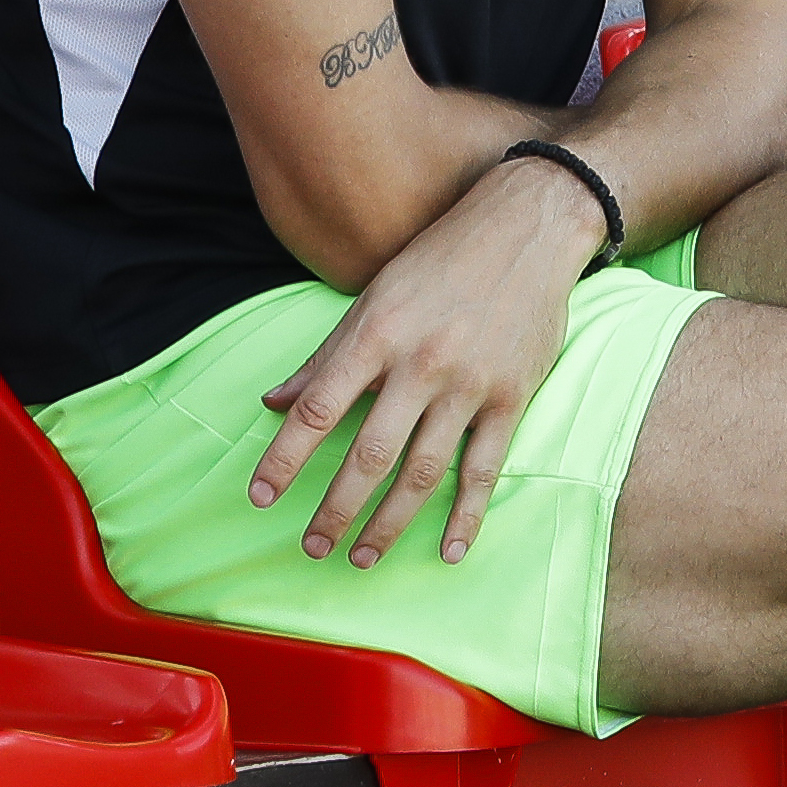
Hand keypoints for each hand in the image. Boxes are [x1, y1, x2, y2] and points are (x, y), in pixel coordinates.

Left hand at [245, 155, 596, 567]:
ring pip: (423, 471)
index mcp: (377, 334)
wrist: (525, 229)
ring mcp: (469, 385)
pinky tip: (447, 550)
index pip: (319, 409)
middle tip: (313, 547)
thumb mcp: (372, 296)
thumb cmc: (439, 261)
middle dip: (336, 509)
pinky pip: (484, 469)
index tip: (261, 496)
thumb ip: (325, 357)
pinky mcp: (511, 397)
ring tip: (362, 557)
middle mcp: (421, 363)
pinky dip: (467, 515)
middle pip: (370, 455)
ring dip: (389, 522)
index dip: (285, 457)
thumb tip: (274, 403)